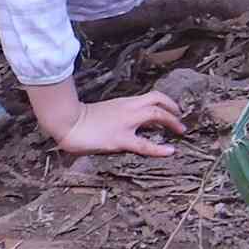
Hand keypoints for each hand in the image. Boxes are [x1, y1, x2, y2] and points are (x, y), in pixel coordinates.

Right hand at [45, 89, 188, 157]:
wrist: (67, 121)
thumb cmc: (80, 119)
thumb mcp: (104, 114)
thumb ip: (117, 116)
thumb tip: (127, 125)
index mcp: (123, 103)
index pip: (151, 97)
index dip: (166, 102)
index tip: (174, 110)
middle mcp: (127, 109)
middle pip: (157, 101)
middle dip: (173, 110)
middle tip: (181, 121)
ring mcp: (125, 123)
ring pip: (155, 114)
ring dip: (171, 121)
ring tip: (181, 130)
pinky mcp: (120, 139)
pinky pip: (144, 144)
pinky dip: (159, 148)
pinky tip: (170, 152)